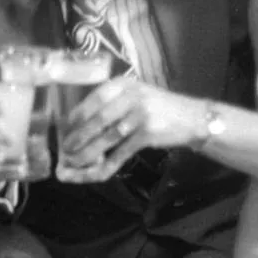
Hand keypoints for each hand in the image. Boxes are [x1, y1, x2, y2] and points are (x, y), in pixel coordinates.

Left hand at [57, 77, 205, 182]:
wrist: (193, 118)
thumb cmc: (160, 108)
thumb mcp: (137, 95)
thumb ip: (113, 102)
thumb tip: (81, 122)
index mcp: (124, 84)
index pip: (94, 99)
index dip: (77, 115)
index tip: (64, 127)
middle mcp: (131, 96)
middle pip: (97, 119)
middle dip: (78, 136)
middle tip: (65, 148)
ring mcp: (139, 115)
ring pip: (106, 138)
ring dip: (88, 152)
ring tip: (74, 161)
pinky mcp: (147, 134)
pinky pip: (120, 153)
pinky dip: (106, 165)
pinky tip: (96, 173)